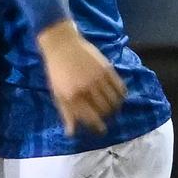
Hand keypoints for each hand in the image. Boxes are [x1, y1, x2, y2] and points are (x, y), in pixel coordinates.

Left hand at [36, 20, 124, 135]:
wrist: (62, 44)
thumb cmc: (56, 71)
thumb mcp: (57, 93)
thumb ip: (66, 113)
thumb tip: (71, 133)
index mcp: (73, 96)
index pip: (91, 117)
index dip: (98, 126)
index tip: (101, 129)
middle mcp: (87, 89)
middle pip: (105, 110)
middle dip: (107, 117)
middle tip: (106, 117)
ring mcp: (98, 78)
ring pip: (114, 100)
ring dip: (115, 107)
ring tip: (112, 108)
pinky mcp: (107, 68)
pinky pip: (120, 87)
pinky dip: (121, 95)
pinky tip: (118, 96)